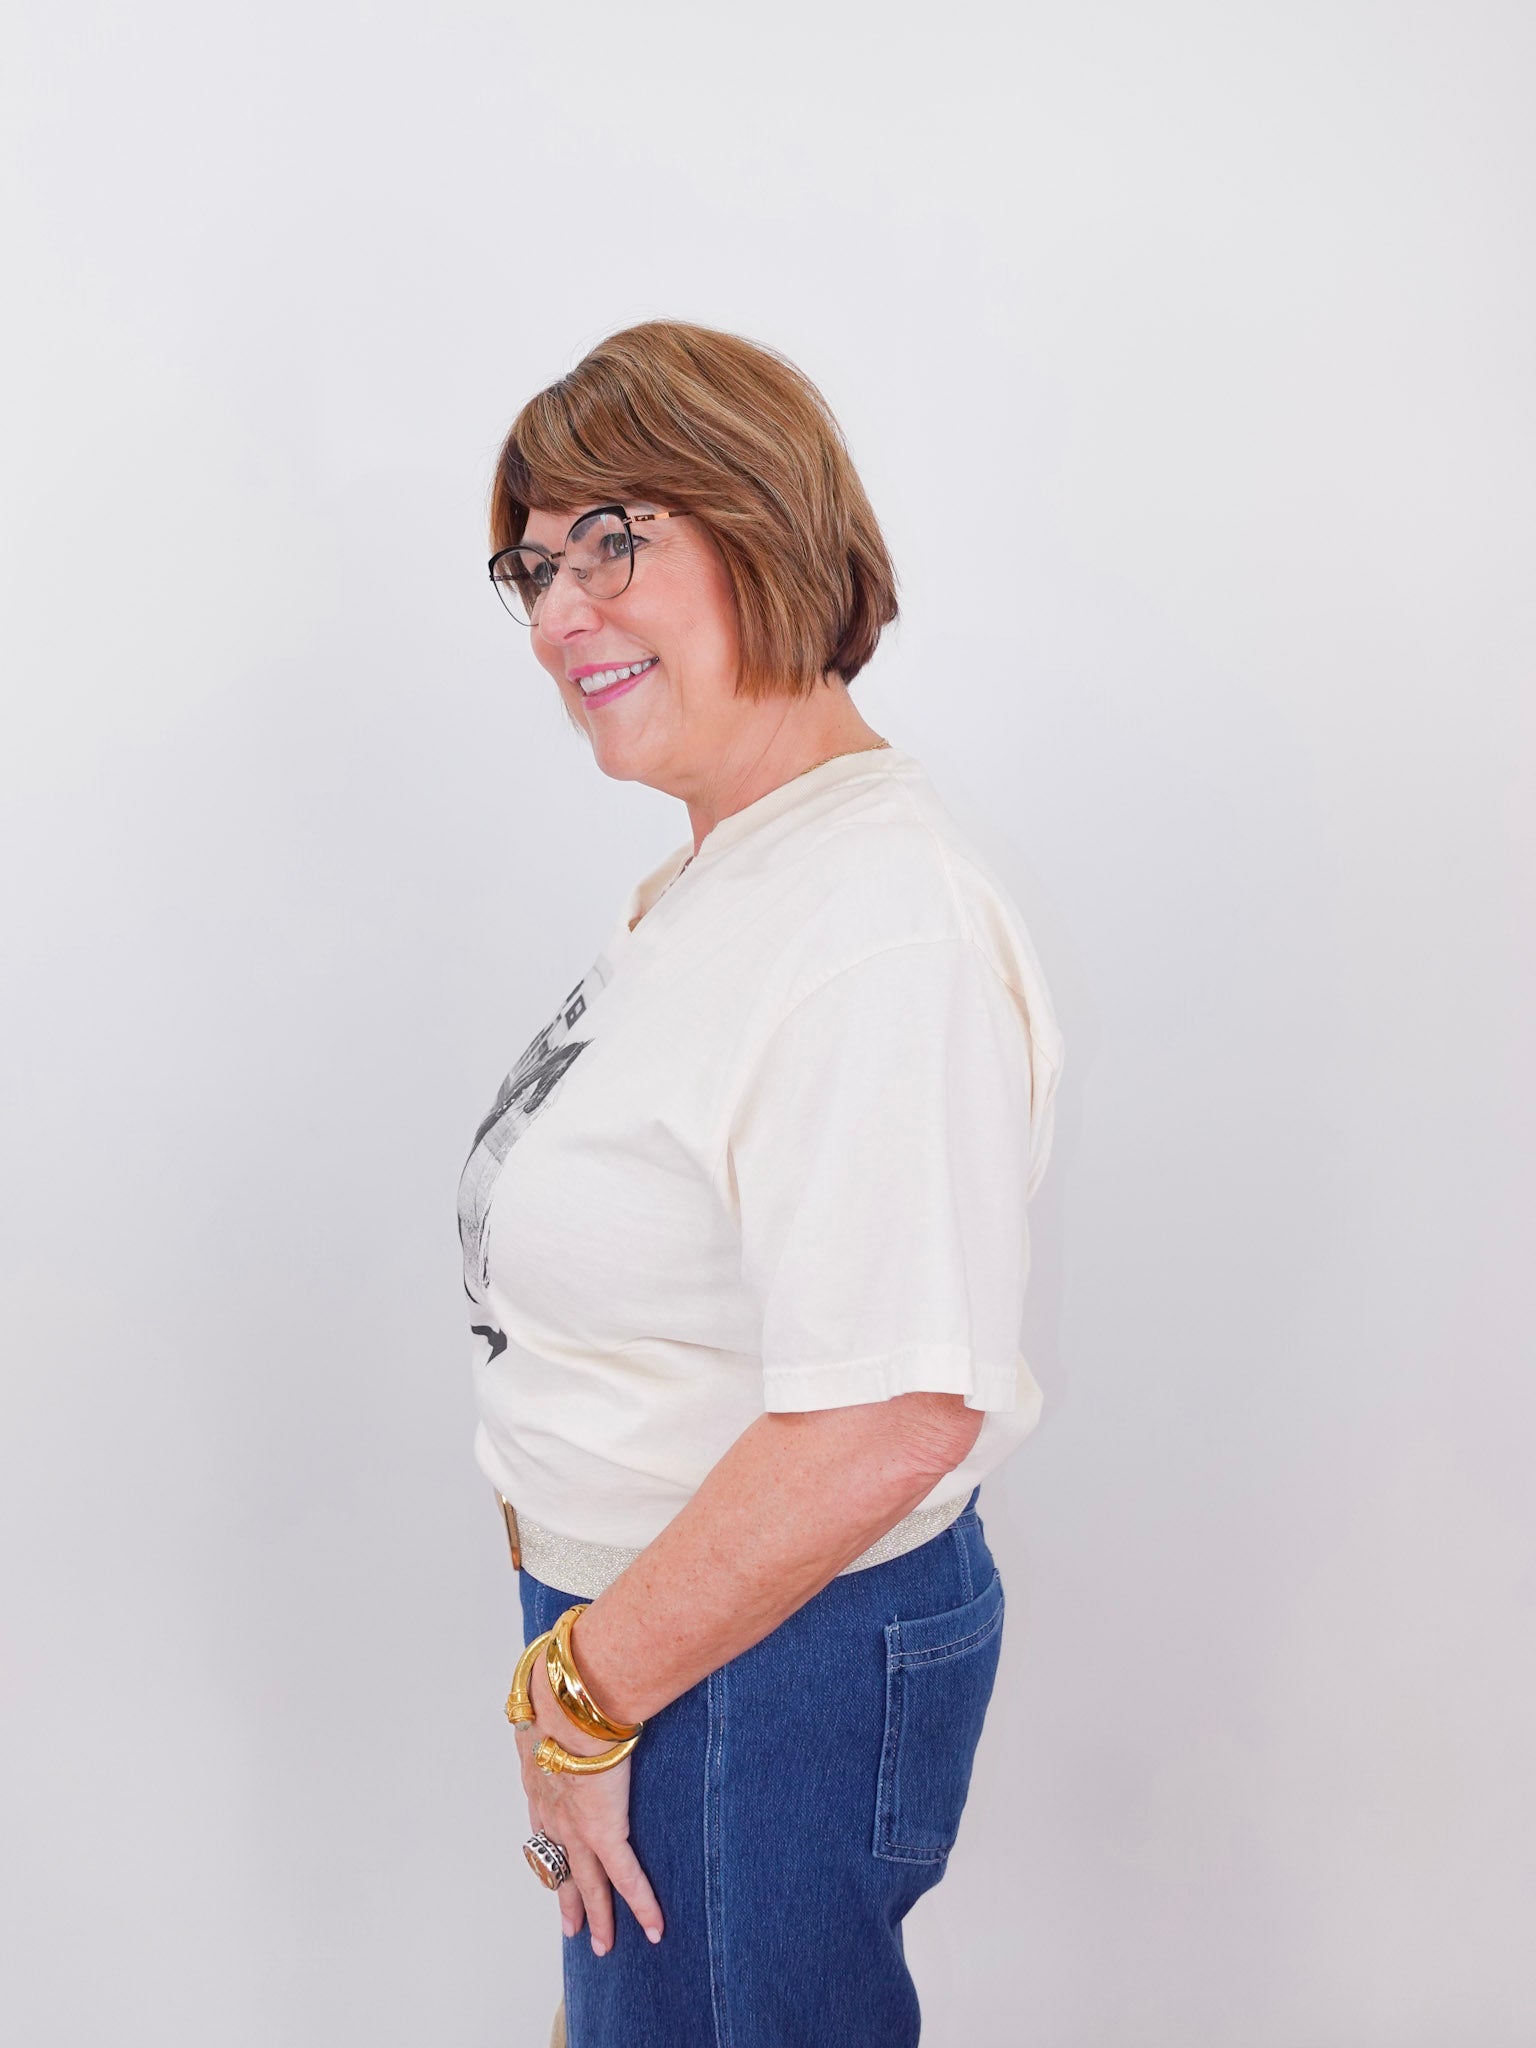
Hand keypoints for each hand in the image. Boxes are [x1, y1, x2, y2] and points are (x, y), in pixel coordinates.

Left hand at [515, 1646, 665, 1954]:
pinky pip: (627, 1879)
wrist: (570, 1697)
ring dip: (597, 1916)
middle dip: (565, 1897)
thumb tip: (559, 1667)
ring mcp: (576, 1825)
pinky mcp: (605, 1831)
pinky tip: (656, 1930)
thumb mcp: (548, 1690)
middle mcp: (551, 1808)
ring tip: (603, 1946)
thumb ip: (555, 1689)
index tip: (551, 1860)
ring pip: (587, 1883)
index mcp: (538, 1775)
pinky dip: (641, 1906)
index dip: (548, 1846)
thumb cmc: (560, 1682)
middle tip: (570, 1926)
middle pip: (558, 1864)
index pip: (541, 1822)